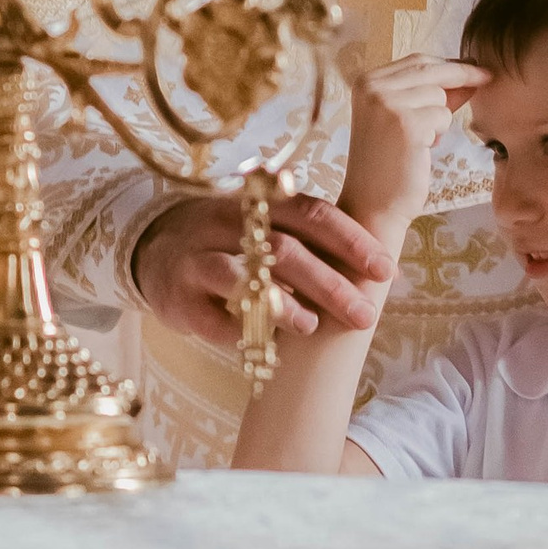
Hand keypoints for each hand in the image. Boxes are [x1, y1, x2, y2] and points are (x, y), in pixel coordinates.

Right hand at [134, 189, 393, 348]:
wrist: (155, 251)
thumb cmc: (233, 242)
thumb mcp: (270, 228)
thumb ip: (321, 244)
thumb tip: (392, 274)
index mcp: (258, 202)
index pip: (311, 212)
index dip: (350, 240)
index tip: (385, 269)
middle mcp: (225, 223)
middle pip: (284, 248)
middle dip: (330, 283)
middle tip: (364, 315)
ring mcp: (196, 259)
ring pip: (243, 278)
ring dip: (285, 306)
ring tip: (313, 328)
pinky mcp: (176, 297)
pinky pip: (212, 318)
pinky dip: (241, 332)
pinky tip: (264, 346)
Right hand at [341, 55, 486, 240]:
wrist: (373, 204)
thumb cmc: (389, 165)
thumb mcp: (404, 119)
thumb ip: (430, 95)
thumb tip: (469, 74)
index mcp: (365, 82)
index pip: (416, 61)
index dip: (448, 65)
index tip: (473, 67)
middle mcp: (372, 87)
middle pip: (430, 70)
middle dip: (462, 74)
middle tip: (487, 77)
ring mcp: (387, 103)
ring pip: (439, 95)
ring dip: (441, 119)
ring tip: (420, 142)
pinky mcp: (407, 123)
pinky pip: (444, 116)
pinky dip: (440, 134)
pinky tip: (421, 150)